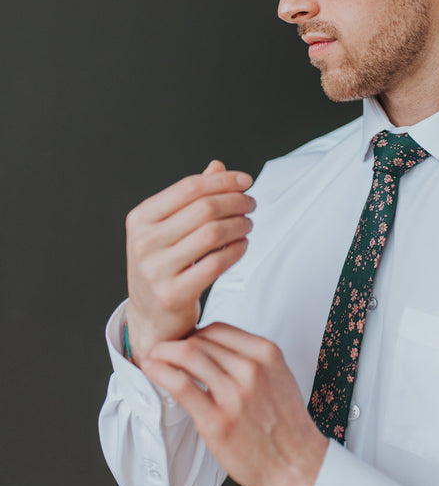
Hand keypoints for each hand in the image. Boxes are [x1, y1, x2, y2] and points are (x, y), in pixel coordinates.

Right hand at [125, 160, 254, 363]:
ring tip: (248, 224)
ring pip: (213, 233)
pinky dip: (237, 250)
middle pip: (204, 208)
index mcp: (140, 219)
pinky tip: (243, 246)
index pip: (189, 187)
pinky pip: (216, 263)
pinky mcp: (173, 294)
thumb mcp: (167, 229)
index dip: (223, 181)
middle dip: (236, 202)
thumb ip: (190, 198)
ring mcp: (155, 270)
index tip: (245, 181)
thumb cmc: (163, 266)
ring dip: (239, 225)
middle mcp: (144, 242)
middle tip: (251, 204)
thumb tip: (217, 167)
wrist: (150, 318)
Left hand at [142, 323, 328, 485]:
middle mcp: (251, 369)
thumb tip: (214, 350)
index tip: (183, 342)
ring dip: (163, 353)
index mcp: (266, 354)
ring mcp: (234, 394)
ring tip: (153, 358)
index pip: (218, 328)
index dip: (194, 333)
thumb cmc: (286, 425)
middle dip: (175, 342)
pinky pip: (181, 385)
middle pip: (200, 340)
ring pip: (188, 355)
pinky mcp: (217, 420)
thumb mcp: (278, 377)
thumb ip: (250, 359)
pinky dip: (161, 372)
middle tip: (161, 349)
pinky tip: (152, 370)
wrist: (298, 465)